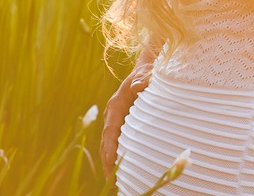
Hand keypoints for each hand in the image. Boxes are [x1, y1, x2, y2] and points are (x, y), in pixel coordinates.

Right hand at [99, 61, 152, 176]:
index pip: (111, 129)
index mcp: (116, 105)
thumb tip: (140, 83)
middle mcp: (112, 115)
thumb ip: (143, 77)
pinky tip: (122, 172)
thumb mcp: (146, 73)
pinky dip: (116, 157)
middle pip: (106, 142)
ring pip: (109, 145)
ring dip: (111, 163)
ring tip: (115, 183)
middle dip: (108, 161)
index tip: (111, 162)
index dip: (110, 146)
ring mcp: (115, 121)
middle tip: (113, 181)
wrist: (145, 71)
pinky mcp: (121, 125)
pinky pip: (116, 143)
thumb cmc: (147, 73)